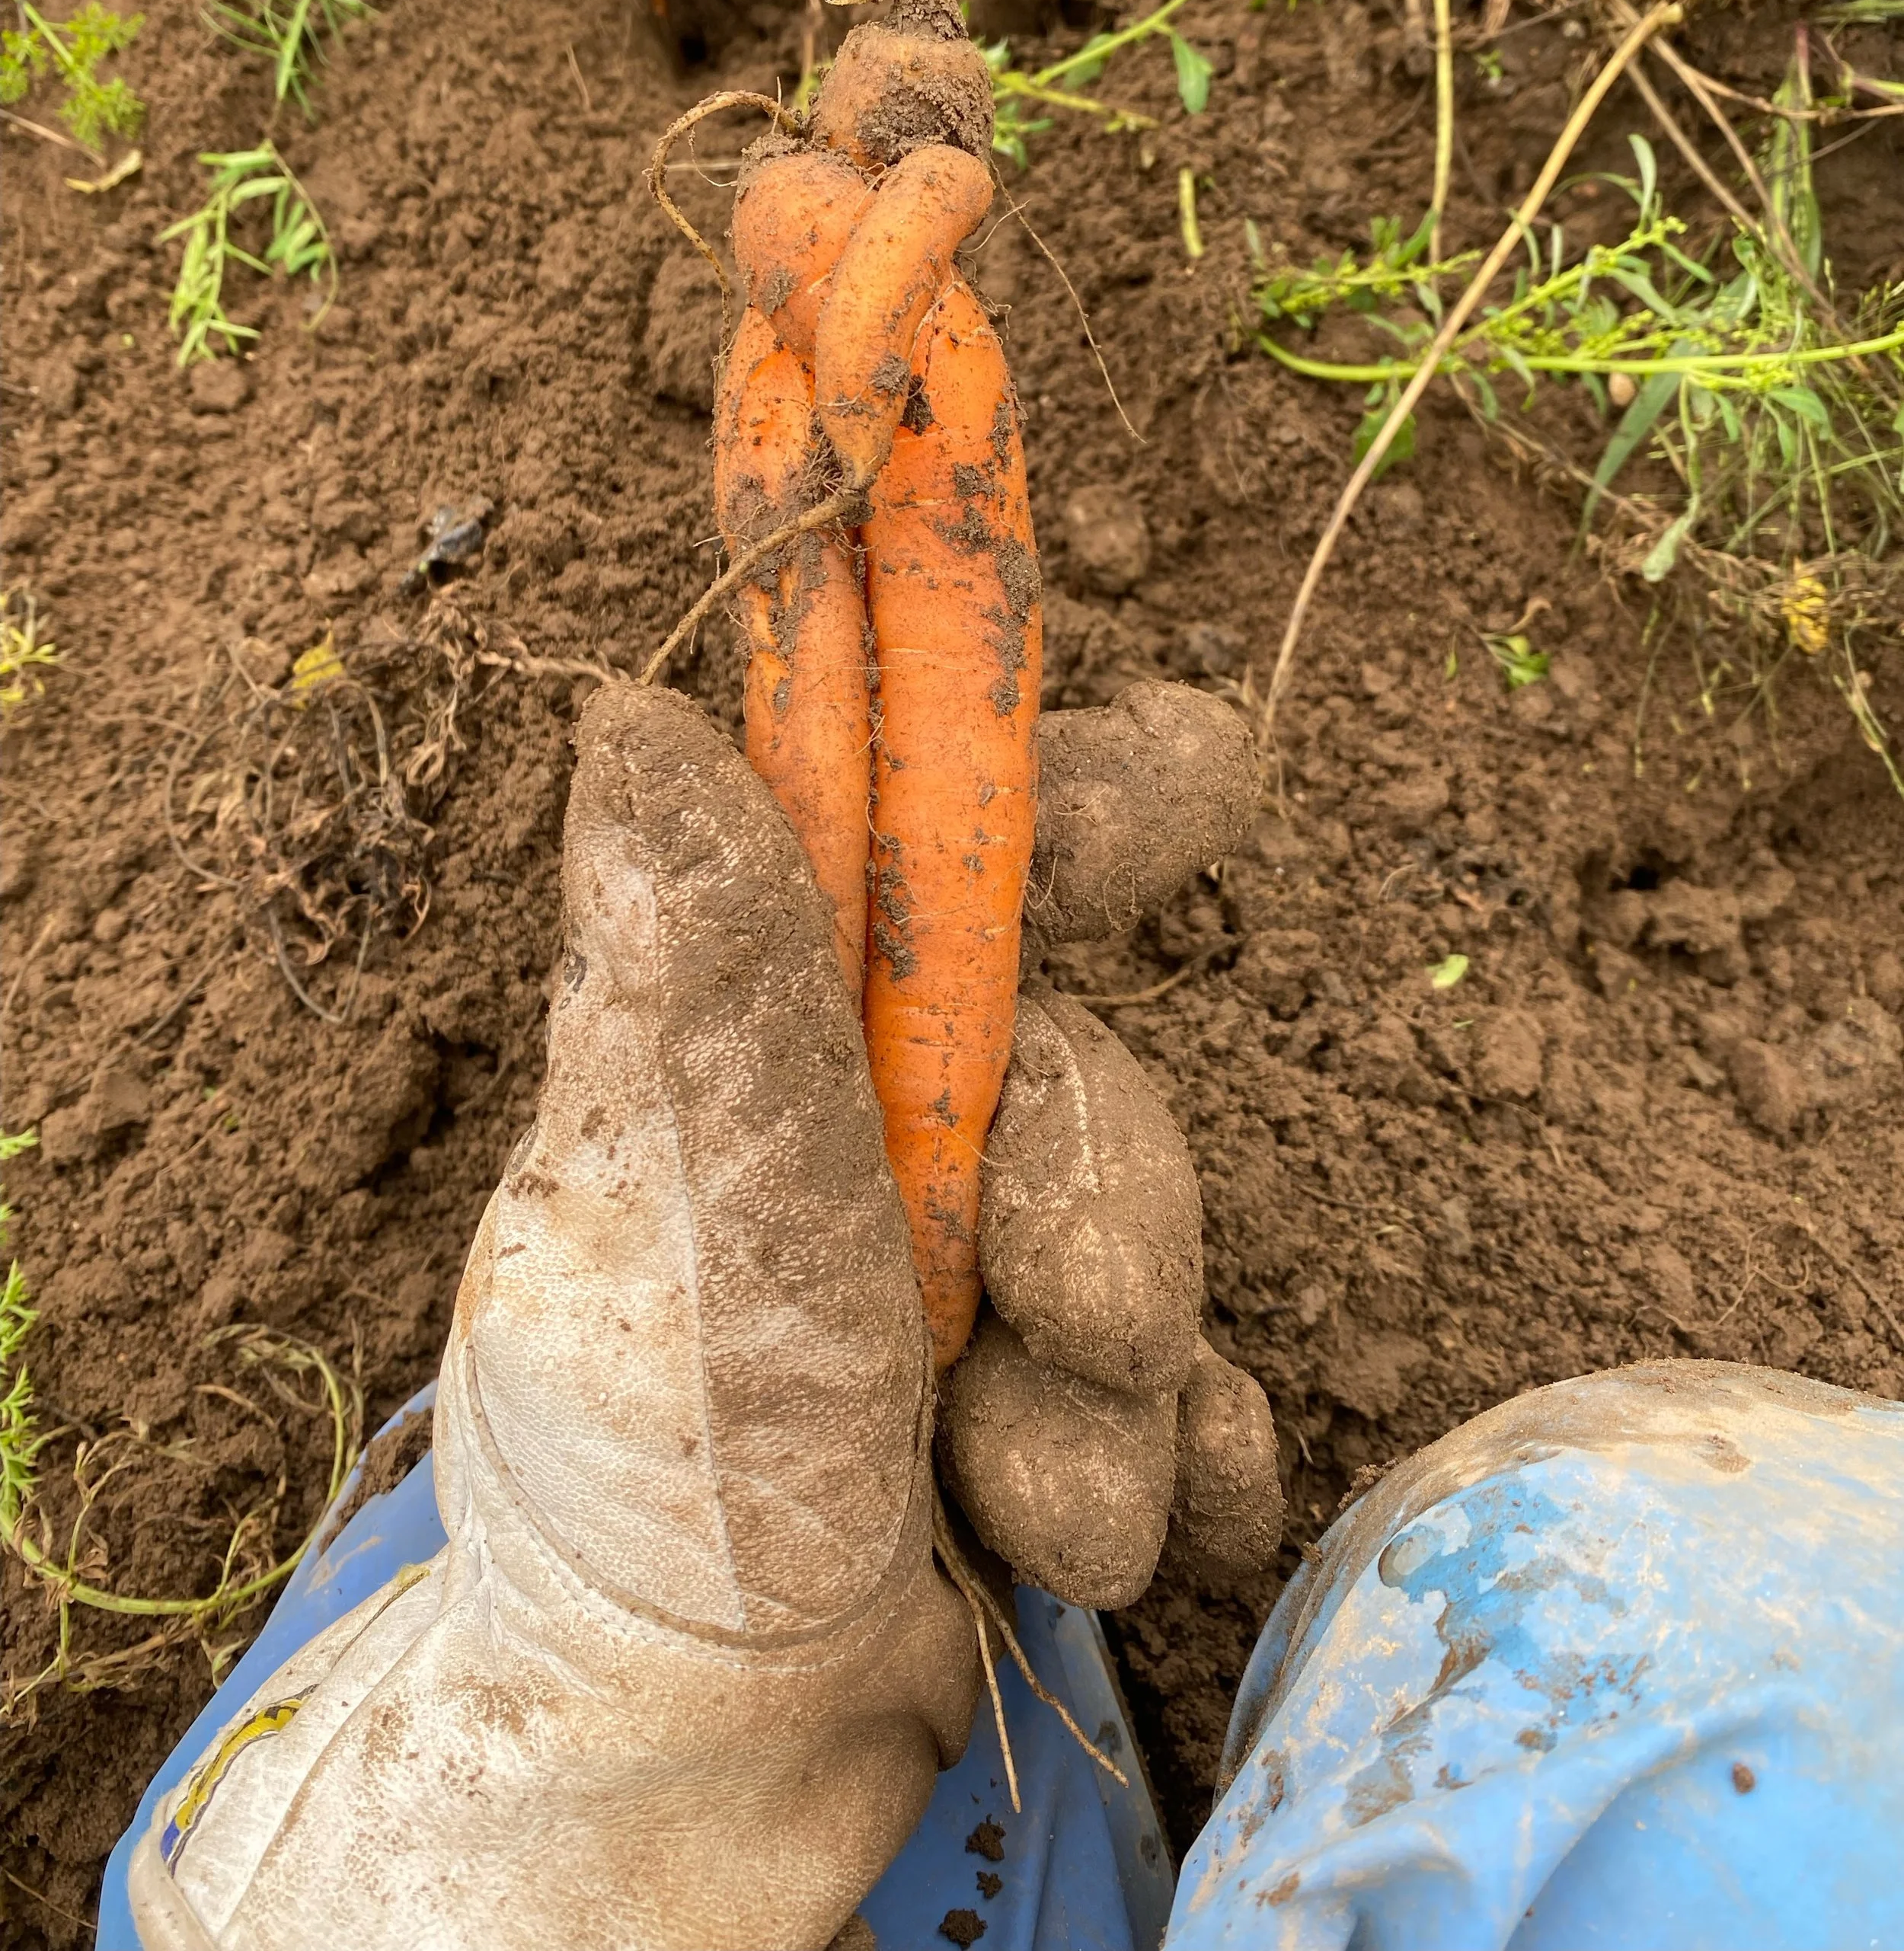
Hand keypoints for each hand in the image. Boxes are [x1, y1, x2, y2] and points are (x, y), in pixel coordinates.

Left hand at [132, 679, 1281, 1950]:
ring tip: (1038, 1509)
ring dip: (1116, 1382)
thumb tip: (638, 722)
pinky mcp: (1026, 1397)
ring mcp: (946, 1274)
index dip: (1066, 799)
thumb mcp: (672, 1229)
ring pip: (1130, 1235)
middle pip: (1067, 1068)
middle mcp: (854, 1139)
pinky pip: (1179, 1378)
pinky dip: (1186, 1447)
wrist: (693, 1769)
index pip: (918, 861)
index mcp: (751, 1053)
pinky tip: (1171, 1519)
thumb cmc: (642, 1502)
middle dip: (1103, 1197)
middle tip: (1080, 1319)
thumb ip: (701, 990)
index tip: (1206, 769)